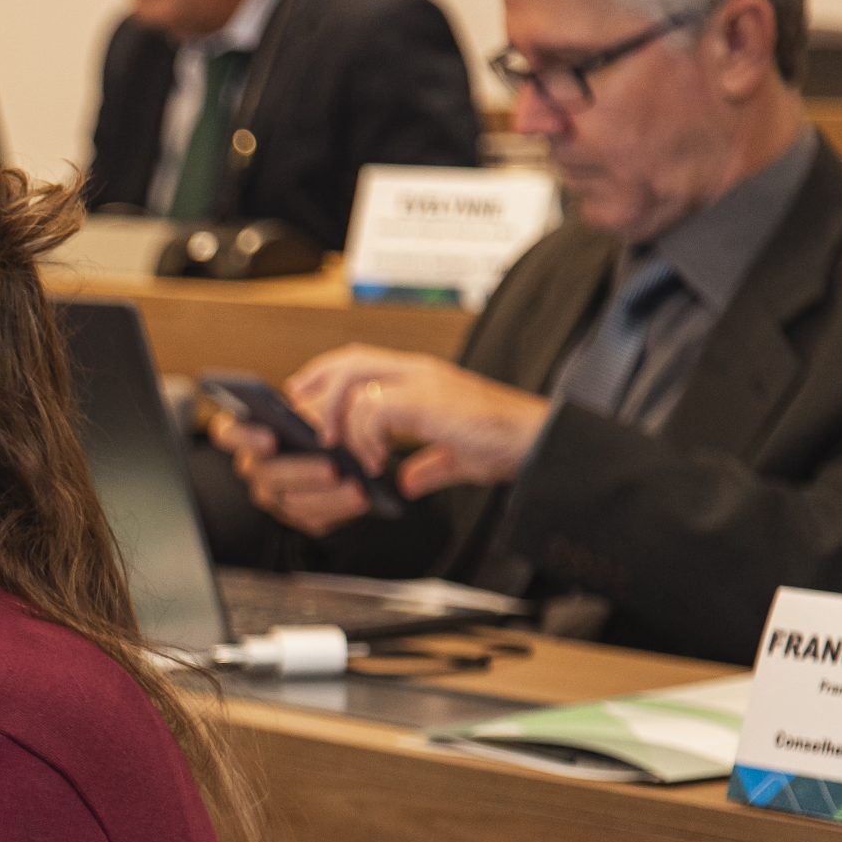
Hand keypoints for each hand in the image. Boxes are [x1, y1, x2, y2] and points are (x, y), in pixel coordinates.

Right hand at [209, 407, 369, 537]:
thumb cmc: (330, 413)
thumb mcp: (324, 392)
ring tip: (354, 487)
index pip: (227, 433)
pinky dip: (338, 508)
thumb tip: (298, 392)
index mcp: (248, 432)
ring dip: (324, 495)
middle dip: (300, 471)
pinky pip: (312, 518)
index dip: (243, 437)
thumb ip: (312, 389)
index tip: (271, 438)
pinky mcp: (298, 514)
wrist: (352, 447)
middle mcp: (254, 466)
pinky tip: (361, 499)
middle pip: (264, 473)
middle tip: (331, 468)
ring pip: (289, 500)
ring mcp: (273, 494)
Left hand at [286, 347, 552, 498]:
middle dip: (318, 387)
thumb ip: (429, 465)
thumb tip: (408, 481)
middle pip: (350, 360)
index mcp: (423, 378)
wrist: (539, 441)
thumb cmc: (505, 444)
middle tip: (304, 421)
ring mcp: (423, 382)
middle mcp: (419, 371)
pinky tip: (375, 462)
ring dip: (341, 421)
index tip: (303, 398)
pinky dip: (365, 436)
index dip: (326, 376)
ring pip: (354, 382)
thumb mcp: (458, 457)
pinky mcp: (427, 400)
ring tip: (350, 454)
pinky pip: (374, 408)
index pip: (361, 360)